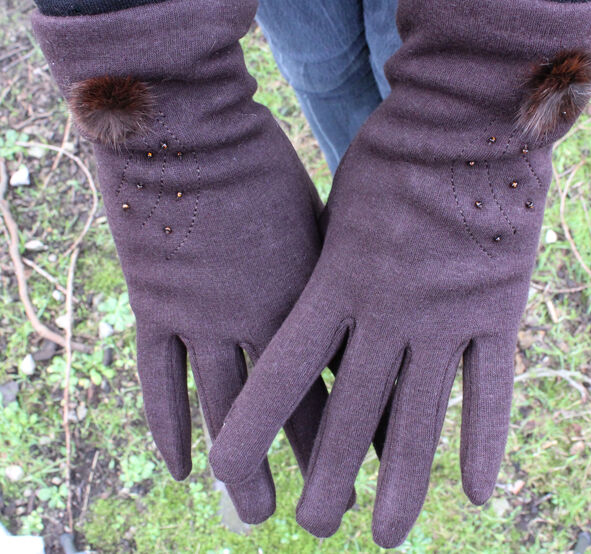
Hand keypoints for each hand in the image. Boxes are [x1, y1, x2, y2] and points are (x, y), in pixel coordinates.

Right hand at [32, 0, 326, 523]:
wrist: (191, 129)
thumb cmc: (267, 163)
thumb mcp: (316, 214)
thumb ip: (335, 266)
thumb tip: (356, 303)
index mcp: (309, 291)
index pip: (347, 374)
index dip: (366, 424)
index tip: (383, 461)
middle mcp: (259, 317)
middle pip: (293, 407)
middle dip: (315, 463)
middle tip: (330, 513)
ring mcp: (202, 316)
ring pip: (222, 412)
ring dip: (242, 469)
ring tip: (257, 513)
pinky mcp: (156, 306)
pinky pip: (160, 382)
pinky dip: (169, 428)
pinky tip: (183, 469)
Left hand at [209, 0, 590, 545]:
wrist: (460, 119)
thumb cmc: (389, 155)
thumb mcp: (339, 208)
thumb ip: (326, 264)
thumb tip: (313, 310)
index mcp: (337, 277)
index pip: (286, 366)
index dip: (255, 423)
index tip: (225, 469)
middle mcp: (387, 308)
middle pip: (352, 408)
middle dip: (328, 471)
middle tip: (311, 524)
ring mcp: (445, 312)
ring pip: (420, 414)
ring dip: (401, 481)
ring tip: (384, 534)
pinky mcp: (496, 307)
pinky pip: (489, 387)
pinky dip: (484, 441)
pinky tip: (477, 494)